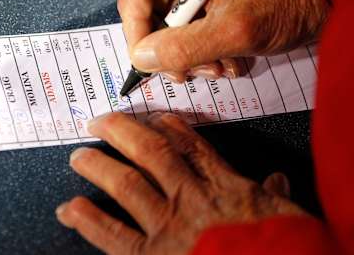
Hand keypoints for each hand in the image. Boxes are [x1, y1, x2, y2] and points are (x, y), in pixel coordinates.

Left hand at [56, 112, 306, 254]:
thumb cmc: (282, 251)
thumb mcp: (288, 219)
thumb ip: (276, 198)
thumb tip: (278, 181)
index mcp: (224, 186)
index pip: (190, 146)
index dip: (169, 127)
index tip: (153, 117)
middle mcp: (190, 197)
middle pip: (150, 152)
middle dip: (122, 133)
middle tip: (99, 122)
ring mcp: (168, 225)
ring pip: (127, 184)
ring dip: (99, 166)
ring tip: (79, 155)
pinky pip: (113, 235)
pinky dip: (88, 220)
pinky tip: (69, 208)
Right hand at [116, 0, 327, 81]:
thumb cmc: (290, 1)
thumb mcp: (235, 31)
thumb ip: (184, 47)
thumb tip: (142, 58)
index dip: (133, 23)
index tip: (146, 57)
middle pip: (148, 4)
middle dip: (166, 44)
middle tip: (186, 70)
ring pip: (167, 19)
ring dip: (185, 51)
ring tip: (215, 66)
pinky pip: (186, 21)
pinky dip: (198, 45)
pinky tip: (222, 57)